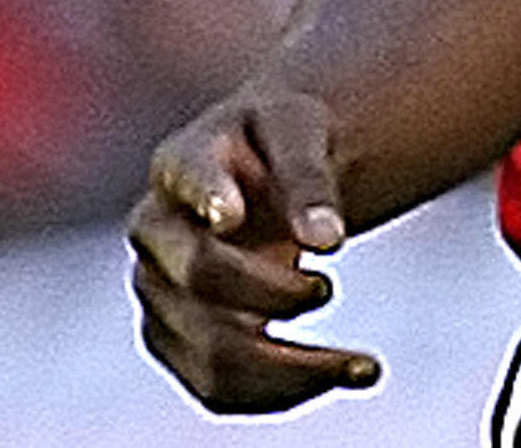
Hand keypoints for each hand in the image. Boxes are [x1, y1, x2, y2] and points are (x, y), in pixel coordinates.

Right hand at [126, 90, 382, 412]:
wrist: (261, 163)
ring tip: (363, 365)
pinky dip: (285, 392)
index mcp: (182, 163)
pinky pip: (220, 387)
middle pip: (200, 279)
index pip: (189, 179)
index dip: (206, 197)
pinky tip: (347, 374)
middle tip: (328, 288)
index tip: (232, 216)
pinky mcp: (180, 338)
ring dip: (290, 369)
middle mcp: (157, 233)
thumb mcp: (300, 130)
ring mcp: (162, 293)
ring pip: (210, 353)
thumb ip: (308, 177)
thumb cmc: (280, 139)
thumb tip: (327, 239)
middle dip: (272, 293)